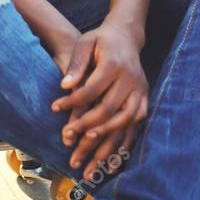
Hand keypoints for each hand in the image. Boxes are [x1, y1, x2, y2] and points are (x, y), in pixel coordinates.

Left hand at [50, 22, 148, 175]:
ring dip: (106, 143)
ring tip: (88, 158)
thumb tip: (65, 86)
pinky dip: (124, 145)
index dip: (72, 101)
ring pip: (124, 122)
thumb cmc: (101, 40)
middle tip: (67, 139)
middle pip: (108, 110)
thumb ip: (76, 63)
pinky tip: (111, 163)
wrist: (126, 37)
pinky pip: (135, 127)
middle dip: (86, 127)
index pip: (92, 89)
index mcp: (114, 64)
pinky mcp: (144, 101)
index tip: (54, 108)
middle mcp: (131, 80)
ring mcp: (140, 92)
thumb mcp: (86, 42)